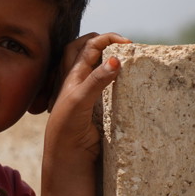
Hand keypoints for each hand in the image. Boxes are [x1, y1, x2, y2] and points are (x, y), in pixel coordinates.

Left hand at [46, 32, 130, 157]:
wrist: (68, 156)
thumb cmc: (67, 126)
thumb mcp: (79, 100)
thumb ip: (96, 80)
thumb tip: (115, 59)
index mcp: (71, 74)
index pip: (87, 45)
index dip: (105, 39)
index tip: (127, 43)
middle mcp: (78, 81)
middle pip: (86, 50)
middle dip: (103, 42)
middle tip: (124, 46)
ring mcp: (87, 93)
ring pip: (94, 67)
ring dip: (107, 59)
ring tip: (127, 58)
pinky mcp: (97, 106)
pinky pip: (105, 85)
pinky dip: (115, 79)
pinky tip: (127, 80)